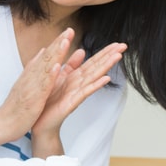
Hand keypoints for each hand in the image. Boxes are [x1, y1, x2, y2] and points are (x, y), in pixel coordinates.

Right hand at [0, 28, 74, 146]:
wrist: (2, 124)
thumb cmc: (15, 106)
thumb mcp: (25, 83)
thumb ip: (34, 66)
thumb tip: (43, 51)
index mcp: (31, 74)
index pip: (46, 55)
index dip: (57, 43)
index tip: (68, 31)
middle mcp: (30, 77)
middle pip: (46, 57)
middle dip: (58, 43)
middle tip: (69, 30)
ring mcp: (31, 87)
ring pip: (45, 68)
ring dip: (55, 54)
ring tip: (65, 42)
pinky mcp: (32, 100)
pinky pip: (42, 86)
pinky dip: (49, 76)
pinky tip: (57, 67)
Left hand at [31, 42, 126, 156]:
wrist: (41, 123)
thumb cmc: (49, 102)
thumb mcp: (60, 78)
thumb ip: (72, 65)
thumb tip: (82, 51)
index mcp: (75, 77)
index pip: (93, 62)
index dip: (104, 52)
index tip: (117, 43)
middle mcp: (79, 84)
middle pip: (97, 67)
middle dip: (110, 56)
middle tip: (124, 46)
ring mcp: (77, 93)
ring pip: (94, 77)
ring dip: (106, 66)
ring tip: (118, 56)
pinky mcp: (71, 103)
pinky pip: (85, 92)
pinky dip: (95, 85)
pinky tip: (106, 79)